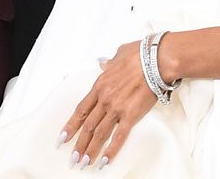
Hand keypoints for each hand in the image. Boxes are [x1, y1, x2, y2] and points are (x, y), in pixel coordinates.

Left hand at [58, 39, 158, 169]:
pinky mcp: (131, 115)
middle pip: (88, 126)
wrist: (156, 60)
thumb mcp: (118, 55)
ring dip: (91, 150)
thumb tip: (104, 63)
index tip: (64, 136)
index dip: (71, 125)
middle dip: (79, 144)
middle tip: (73, 157)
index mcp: (100, 85)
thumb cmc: (139, 55)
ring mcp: (116, 108)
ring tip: (85, 163)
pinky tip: (105, 160)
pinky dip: (111, 150)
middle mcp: (105, 99)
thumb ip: (109, 63)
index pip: (81, 110)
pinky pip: (119, 136)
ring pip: (100, 134)